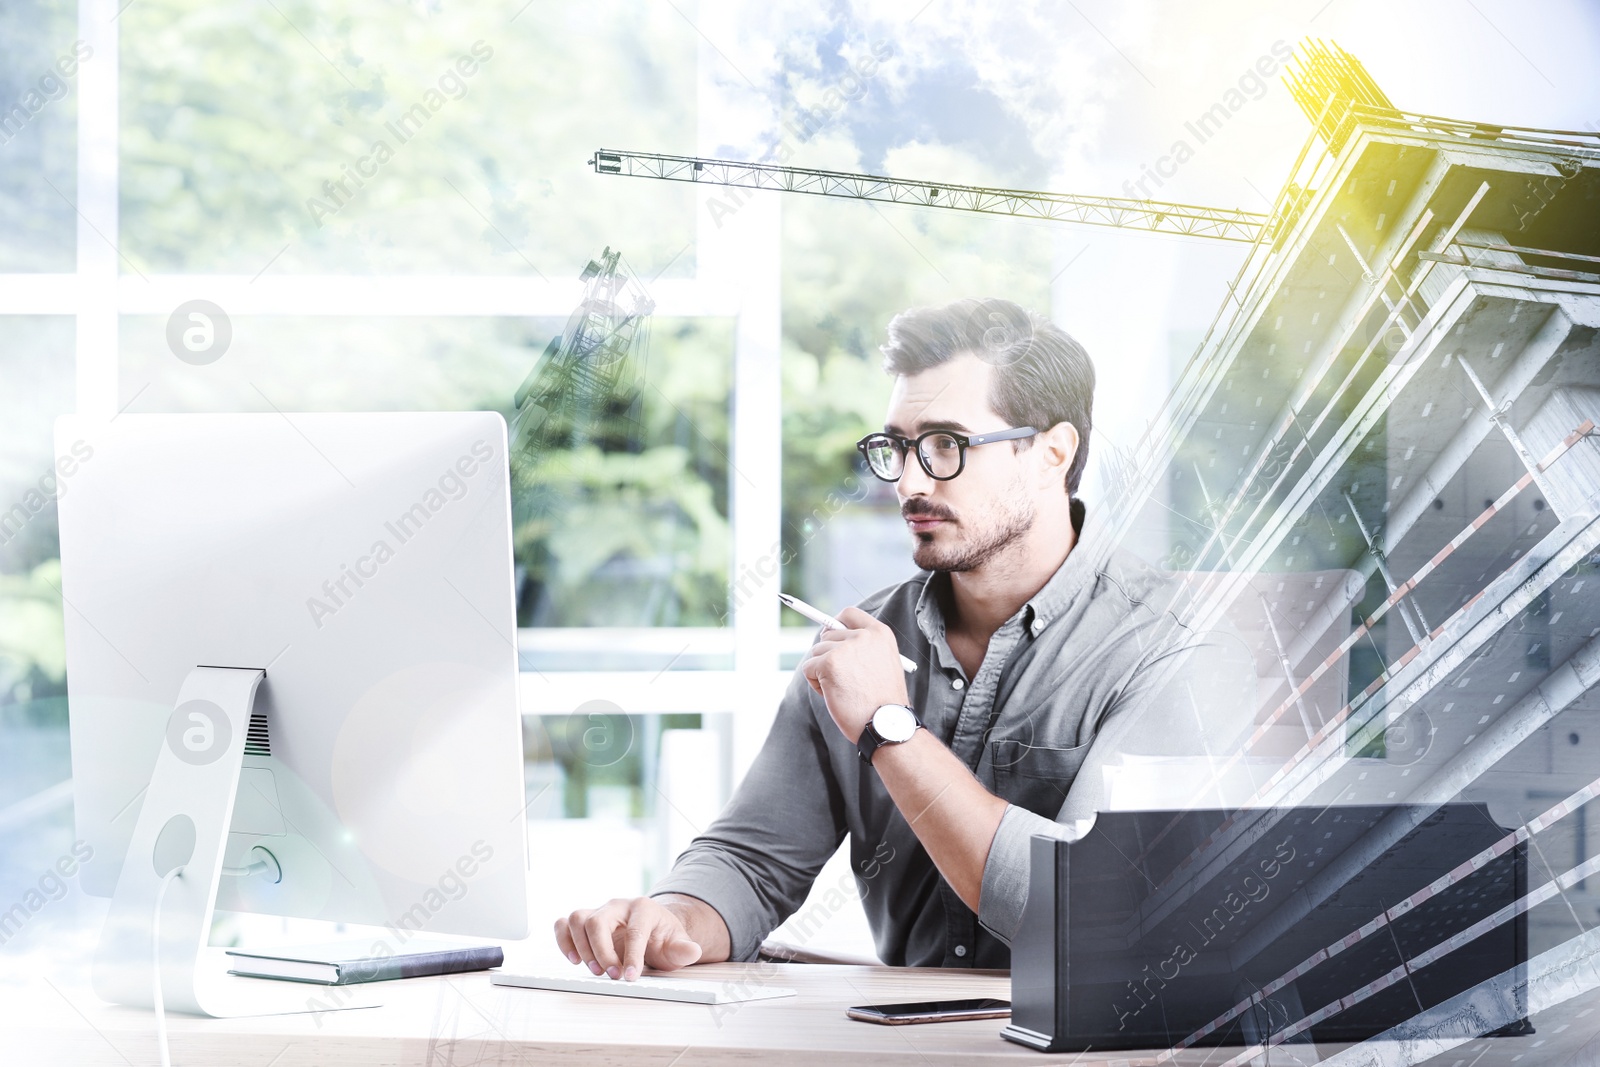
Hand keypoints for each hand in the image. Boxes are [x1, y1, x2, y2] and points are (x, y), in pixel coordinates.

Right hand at [554, 897, 703, 980]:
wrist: (652, 931)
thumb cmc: (663, 939)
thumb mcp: (677, 945)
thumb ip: (684, 949)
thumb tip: (693, 951)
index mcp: (643, 908)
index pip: (634, 930)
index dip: (631, 955)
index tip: (630, 978)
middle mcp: (618, 906)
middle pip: (598, 921)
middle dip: (602, 952)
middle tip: (612, 975)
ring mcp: (599, 912)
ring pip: (577, 918)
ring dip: (581, 947)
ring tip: (595, 970)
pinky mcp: (585, 921)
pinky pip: (563, 924)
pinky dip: (564, 941)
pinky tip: (574, 959)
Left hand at [797, 606, 910, 743]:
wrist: (886, 723)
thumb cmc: (883, 702)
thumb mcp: (884, 664)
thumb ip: (864, 648)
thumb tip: (831, 637)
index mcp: (880, 634)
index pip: (849, 614)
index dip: (835, 624)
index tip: (830, 635)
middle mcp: (863, 636)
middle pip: (828, 634)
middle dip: (828, 656)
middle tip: (844, 679)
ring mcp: (845, 648)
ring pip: (816, 653)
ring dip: (822, 673)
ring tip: (843, 690)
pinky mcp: (828, 663)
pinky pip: (808, 668)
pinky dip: (815, 683)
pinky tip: (834, 695)